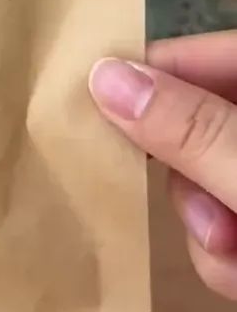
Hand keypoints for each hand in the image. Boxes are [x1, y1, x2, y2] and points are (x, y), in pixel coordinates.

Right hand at [90, 32, 236, 299]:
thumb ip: (193, 130)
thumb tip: (101, 74)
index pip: (200, 55)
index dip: (148, 76)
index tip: (90, 105)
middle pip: (195, 127)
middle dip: (190, 183)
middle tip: (212, 225)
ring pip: (202, 183)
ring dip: (210, 232)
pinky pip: (220, 223)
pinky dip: (226, 256)